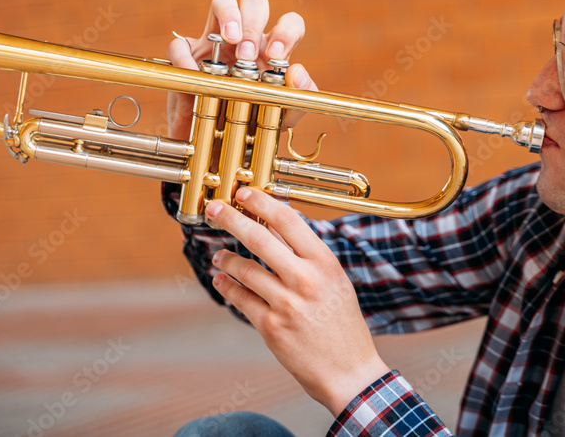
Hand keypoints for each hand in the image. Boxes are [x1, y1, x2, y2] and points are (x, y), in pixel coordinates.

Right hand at [165, 0, 316, 139]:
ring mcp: (216, 42)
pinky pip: (180, 44)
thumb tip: (298, 70)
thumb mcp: (284, 114)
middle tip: (247, 53)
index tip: (275, 56)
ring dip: (229, 15)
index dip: (285, 32)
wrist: (220, 144)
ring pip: (222, 1)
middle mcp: (247, 38)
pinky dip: (185, 56)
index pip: (289, 23)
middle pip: (255, 2)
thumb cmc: (256, 122)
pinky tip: (193, 73)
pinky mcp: (188, 56)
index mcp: (272, 49)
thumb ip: (300, 95)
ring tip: (229, 39)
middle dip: (253, 22)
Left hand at [205, 187, 391, 415]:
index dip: (262, 203)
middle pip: (259, 238)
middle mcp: (306, 280)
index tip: (245, 192)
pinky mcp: (271, 327)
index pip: (288, 221)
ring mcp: (287, 304)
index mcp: (325, 264)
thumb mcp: (335, 281)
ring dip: (226, 259)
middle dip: (231, 219)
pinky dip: (227, 287)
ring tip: (219, 257)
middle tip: (215, 207)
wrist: (349, 373)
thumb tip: (275, 227)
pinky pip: (241, 299)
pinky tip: (221, 281)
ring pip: (244, 269)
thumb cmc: (343, 324)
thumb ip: (307, 255)